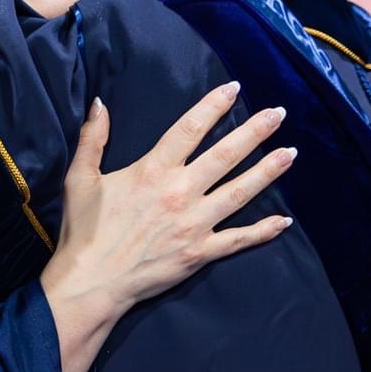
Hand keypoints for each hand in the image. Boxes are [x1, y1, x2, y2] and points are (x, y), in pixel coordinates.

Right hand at [40, 82, 296, 371]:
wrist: (91, 282)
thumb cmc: (85, 232)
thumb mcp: (80, 179)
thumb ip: (93, 139)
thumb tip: (100, 103)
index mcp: (152, 170)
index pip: (190, 129)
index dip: (214, 106)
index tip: (235, 89)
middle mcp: (180, 192)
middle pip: (225, 155)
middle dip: (255, 132)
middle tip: (279, 113)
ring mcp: (195, 223)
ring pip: (240, 192)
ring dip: (267, 171)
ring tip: (290, 153)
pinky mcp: (201, 252)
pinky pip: (238, 239)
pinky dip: (263, 230)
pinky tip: (284, 220)